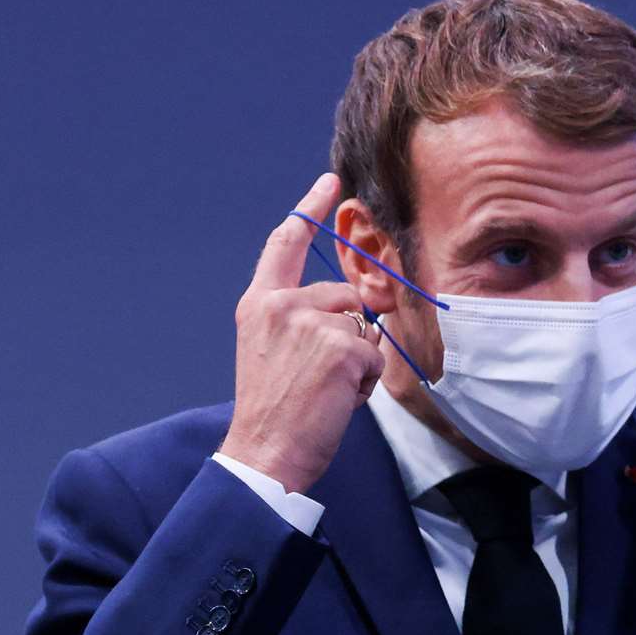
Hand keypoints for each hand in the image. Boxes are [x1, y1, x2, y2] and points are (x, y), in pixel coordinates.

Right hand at [218, 172, 383, 494]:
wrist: (264, 453)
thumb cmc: (273, 410)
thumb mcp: (274, 351)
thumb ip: (304, 319)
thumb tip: (361, 310)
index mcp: (260, 304)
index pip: (287, 243)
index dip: (310, 209)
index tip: (330, 181)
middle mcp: (282, 305)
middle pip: (345, 296)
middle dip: (349, 333)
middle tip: (319, 377)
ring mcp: (312, 324)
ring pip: (364, 327)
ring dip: (358, 361)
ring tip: (325, 390)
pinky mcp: (341, 348)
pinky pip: (376, 356)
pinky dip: (365, 383)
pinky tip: (336, 401)